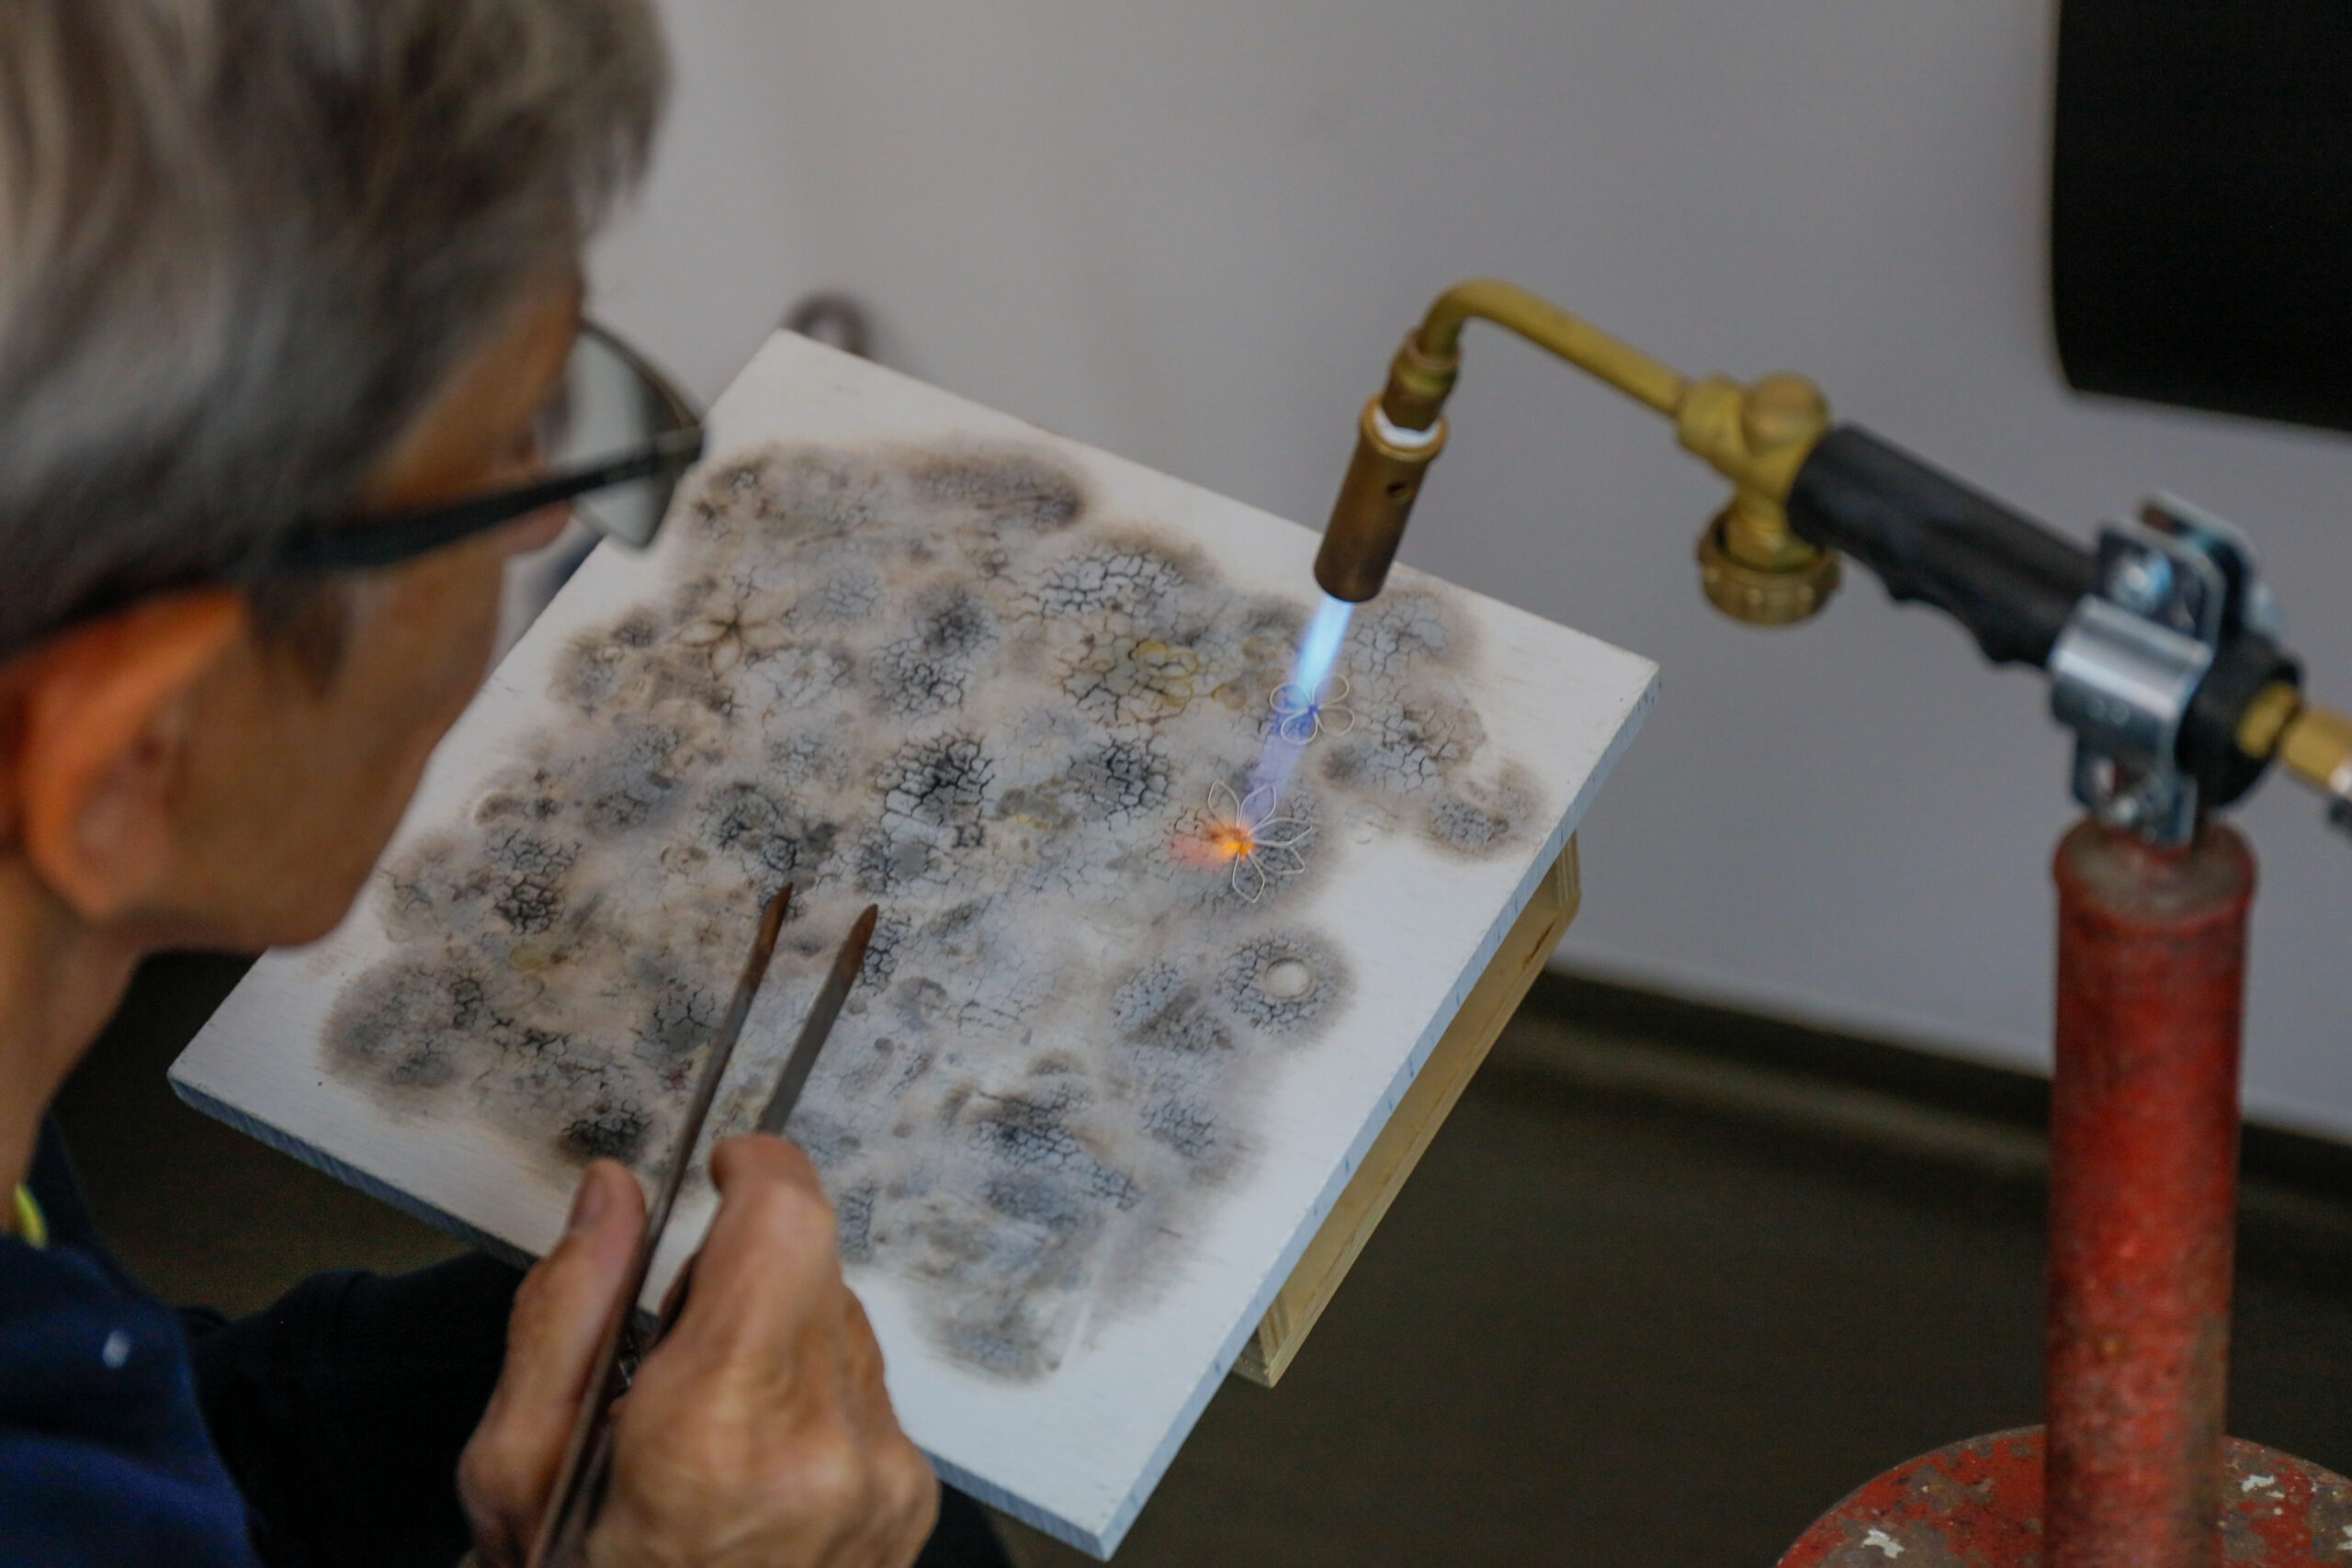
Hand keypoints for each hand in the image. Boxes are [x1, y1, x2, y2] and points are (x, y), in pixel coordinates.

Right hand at [458, 1138, 937, 1567]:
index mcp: (717, 1431)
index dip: (760, 1169)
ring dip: (780, 1336)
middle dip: (747, 1268)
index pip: (788, 1223)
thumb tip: (614, 1191)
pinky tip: (752, 1466)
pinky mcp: (909, 1503)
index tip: (729, 1162)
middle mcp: (825, 1449)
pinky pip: (867, 1390)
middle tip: (673, 1345)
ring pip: (844, 1323)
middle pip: (814, 1264)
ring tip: (705, 1425)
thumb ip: (567, 1306)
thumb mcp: (515, 1467)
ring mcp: (882, 1481)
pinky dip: (812, 1398)